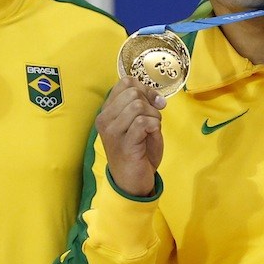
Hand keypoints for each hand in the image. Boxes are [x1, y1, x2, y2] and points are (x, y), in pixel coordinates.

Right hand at [96, 77, 166, 196]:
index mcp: (107, 111)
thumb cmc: (138, 151)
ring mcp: (112, 132)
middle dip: (150, 103)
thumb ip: (144, 105)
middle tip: (153, 120)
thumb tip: (158, 98)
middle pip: (133, 92)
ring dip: (153, 116)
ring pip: (138, 106)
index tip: (154, 103)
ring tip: (151, 130)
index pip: (125, 82)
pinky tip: (150, 136)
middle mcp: (105, 119)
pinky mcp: (124, 144)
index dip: (146, 89)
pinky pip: (142, 122)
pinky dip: (154, 126)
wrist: (133, 181)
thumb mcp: (139, 123)